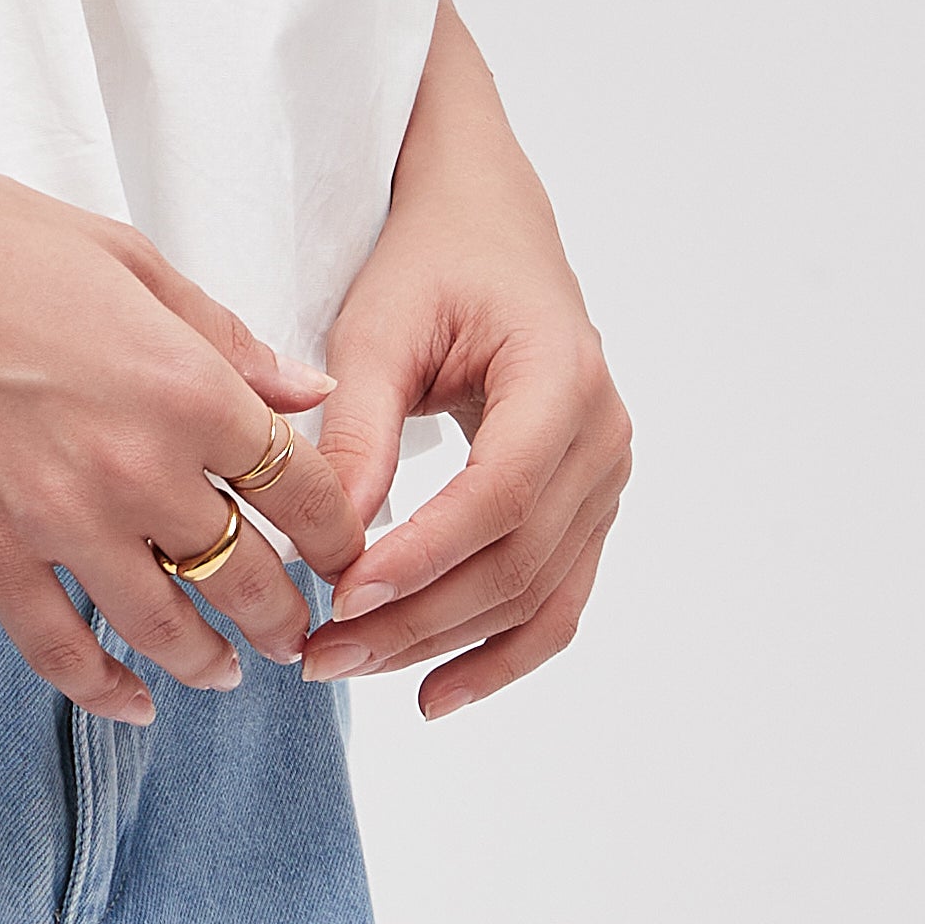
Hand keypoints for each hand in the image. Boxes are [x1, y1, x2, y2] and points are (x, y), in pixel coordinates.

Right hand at [0, 151, 363, 721]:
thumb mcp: (130, 260)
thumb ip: (225, 339)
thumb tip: (306, 391)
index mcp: (188, 387)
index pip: (301, 489)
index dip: (336, 534)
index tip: (338, 552)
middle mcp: (138, 468)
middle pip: (247, 578)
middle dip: (283, 617)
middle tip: (293, 630)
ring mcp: (58, 521)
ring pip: (166, 629)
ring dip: (209, 662)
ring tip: (223, 671)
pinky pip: (61, 651)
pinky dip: (105, 691)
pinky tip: (133, 701)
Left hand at [305, 17, 629, 719]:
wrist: (488, 230)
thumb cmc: (431, 264)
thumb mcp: (378, 326)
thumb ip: (356, 428)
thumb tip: (326, 537)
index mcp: (562, 375)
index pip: (499, 491)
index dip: (425, 554)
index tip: (342, 595)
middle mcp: (602, 436)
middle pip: (517, 559)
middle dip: (416, 618)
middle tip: (320, 653)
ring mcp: (604, 480)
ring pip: (535, 595)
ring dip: (443, 644)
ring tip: (348, 666)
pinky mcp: (586, 510)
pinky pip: (555, 601)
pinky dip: (500, 654)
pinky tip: (435, 693)